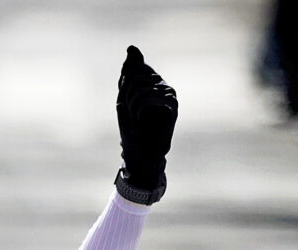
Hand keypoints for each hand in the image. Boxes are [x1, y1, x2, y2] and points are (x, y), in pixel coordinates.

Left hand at [114, 46, 175, 204]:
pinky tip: (143, 121)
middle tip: (132, 115)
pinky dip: (138, 111)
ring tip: (137, 120)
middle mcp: (164, 86)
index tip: (127, 103)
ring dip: (131, 106)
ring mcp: (170, 95)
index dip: (125, 85)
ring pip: (140, 86)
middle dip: (126, 95)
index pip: (135, 68)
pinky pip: (148, 98)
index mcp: (154, 82)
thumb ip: (129, 72)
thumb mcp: (125, 96)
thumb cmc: (132, 129)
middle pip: (136, 75)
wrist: (140, 155)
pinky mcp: (172, 107)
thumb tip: (132, 47)